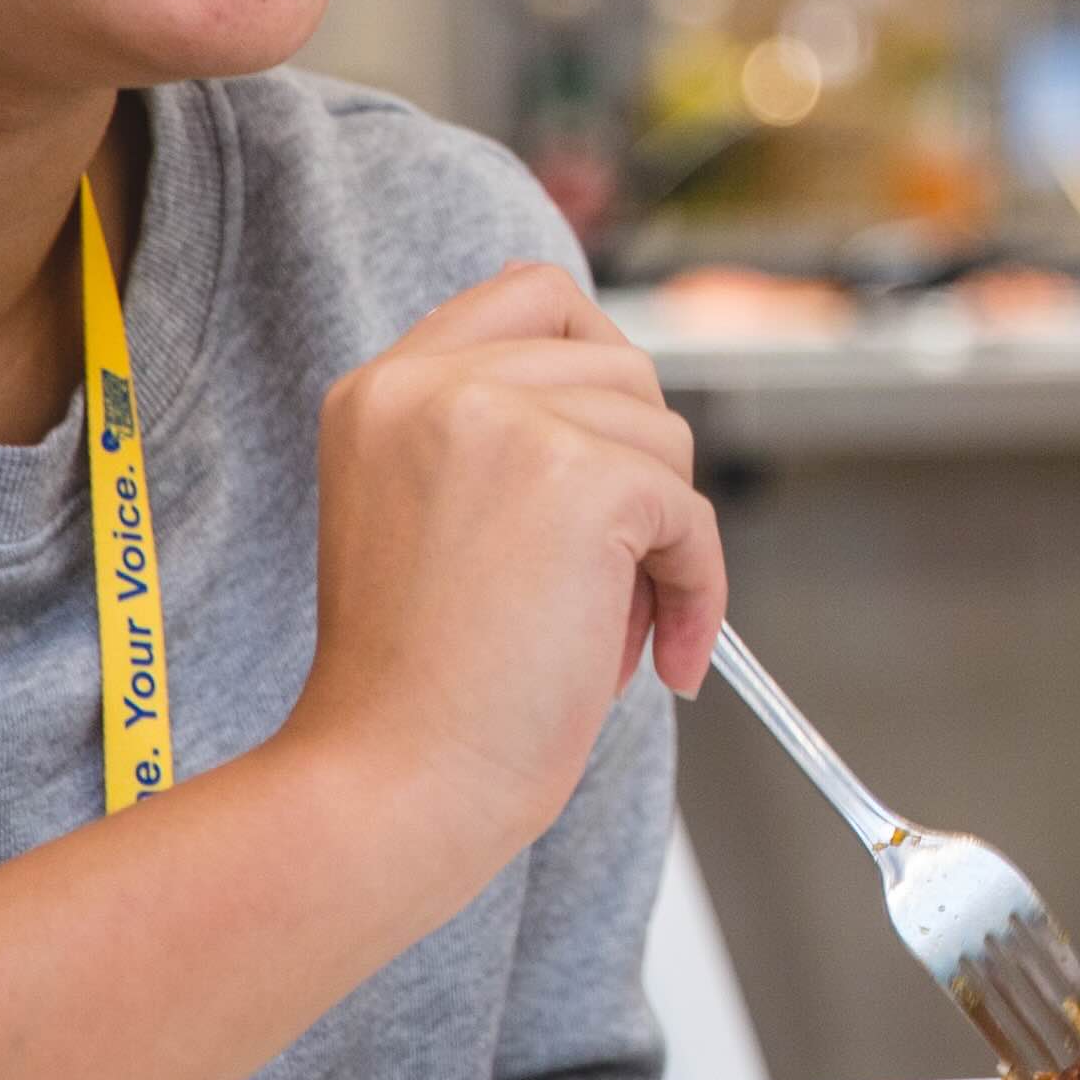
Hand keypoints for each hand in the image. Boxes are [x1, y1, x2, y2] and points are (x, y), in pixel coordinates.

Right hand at [292, 262, 722, 868]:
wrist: (391, 782)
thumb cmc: (416, 685)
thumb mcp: (424, 516)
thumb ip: (497, 436)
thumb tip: (620, 389)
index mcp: (384, 388)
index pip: (530, 297)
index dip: (595, 360)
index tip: (607, 445)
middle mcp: (431, 384)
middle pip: (618, 369)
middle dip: (635, 472)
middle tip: (599, 578)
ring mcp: (504, 422)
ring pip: (662, 439)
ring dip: (658, 540)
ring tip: (597, 629)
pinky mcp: (583, 479)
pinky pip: (691, 517)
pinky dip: (695, 590)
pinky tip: (657, 657)